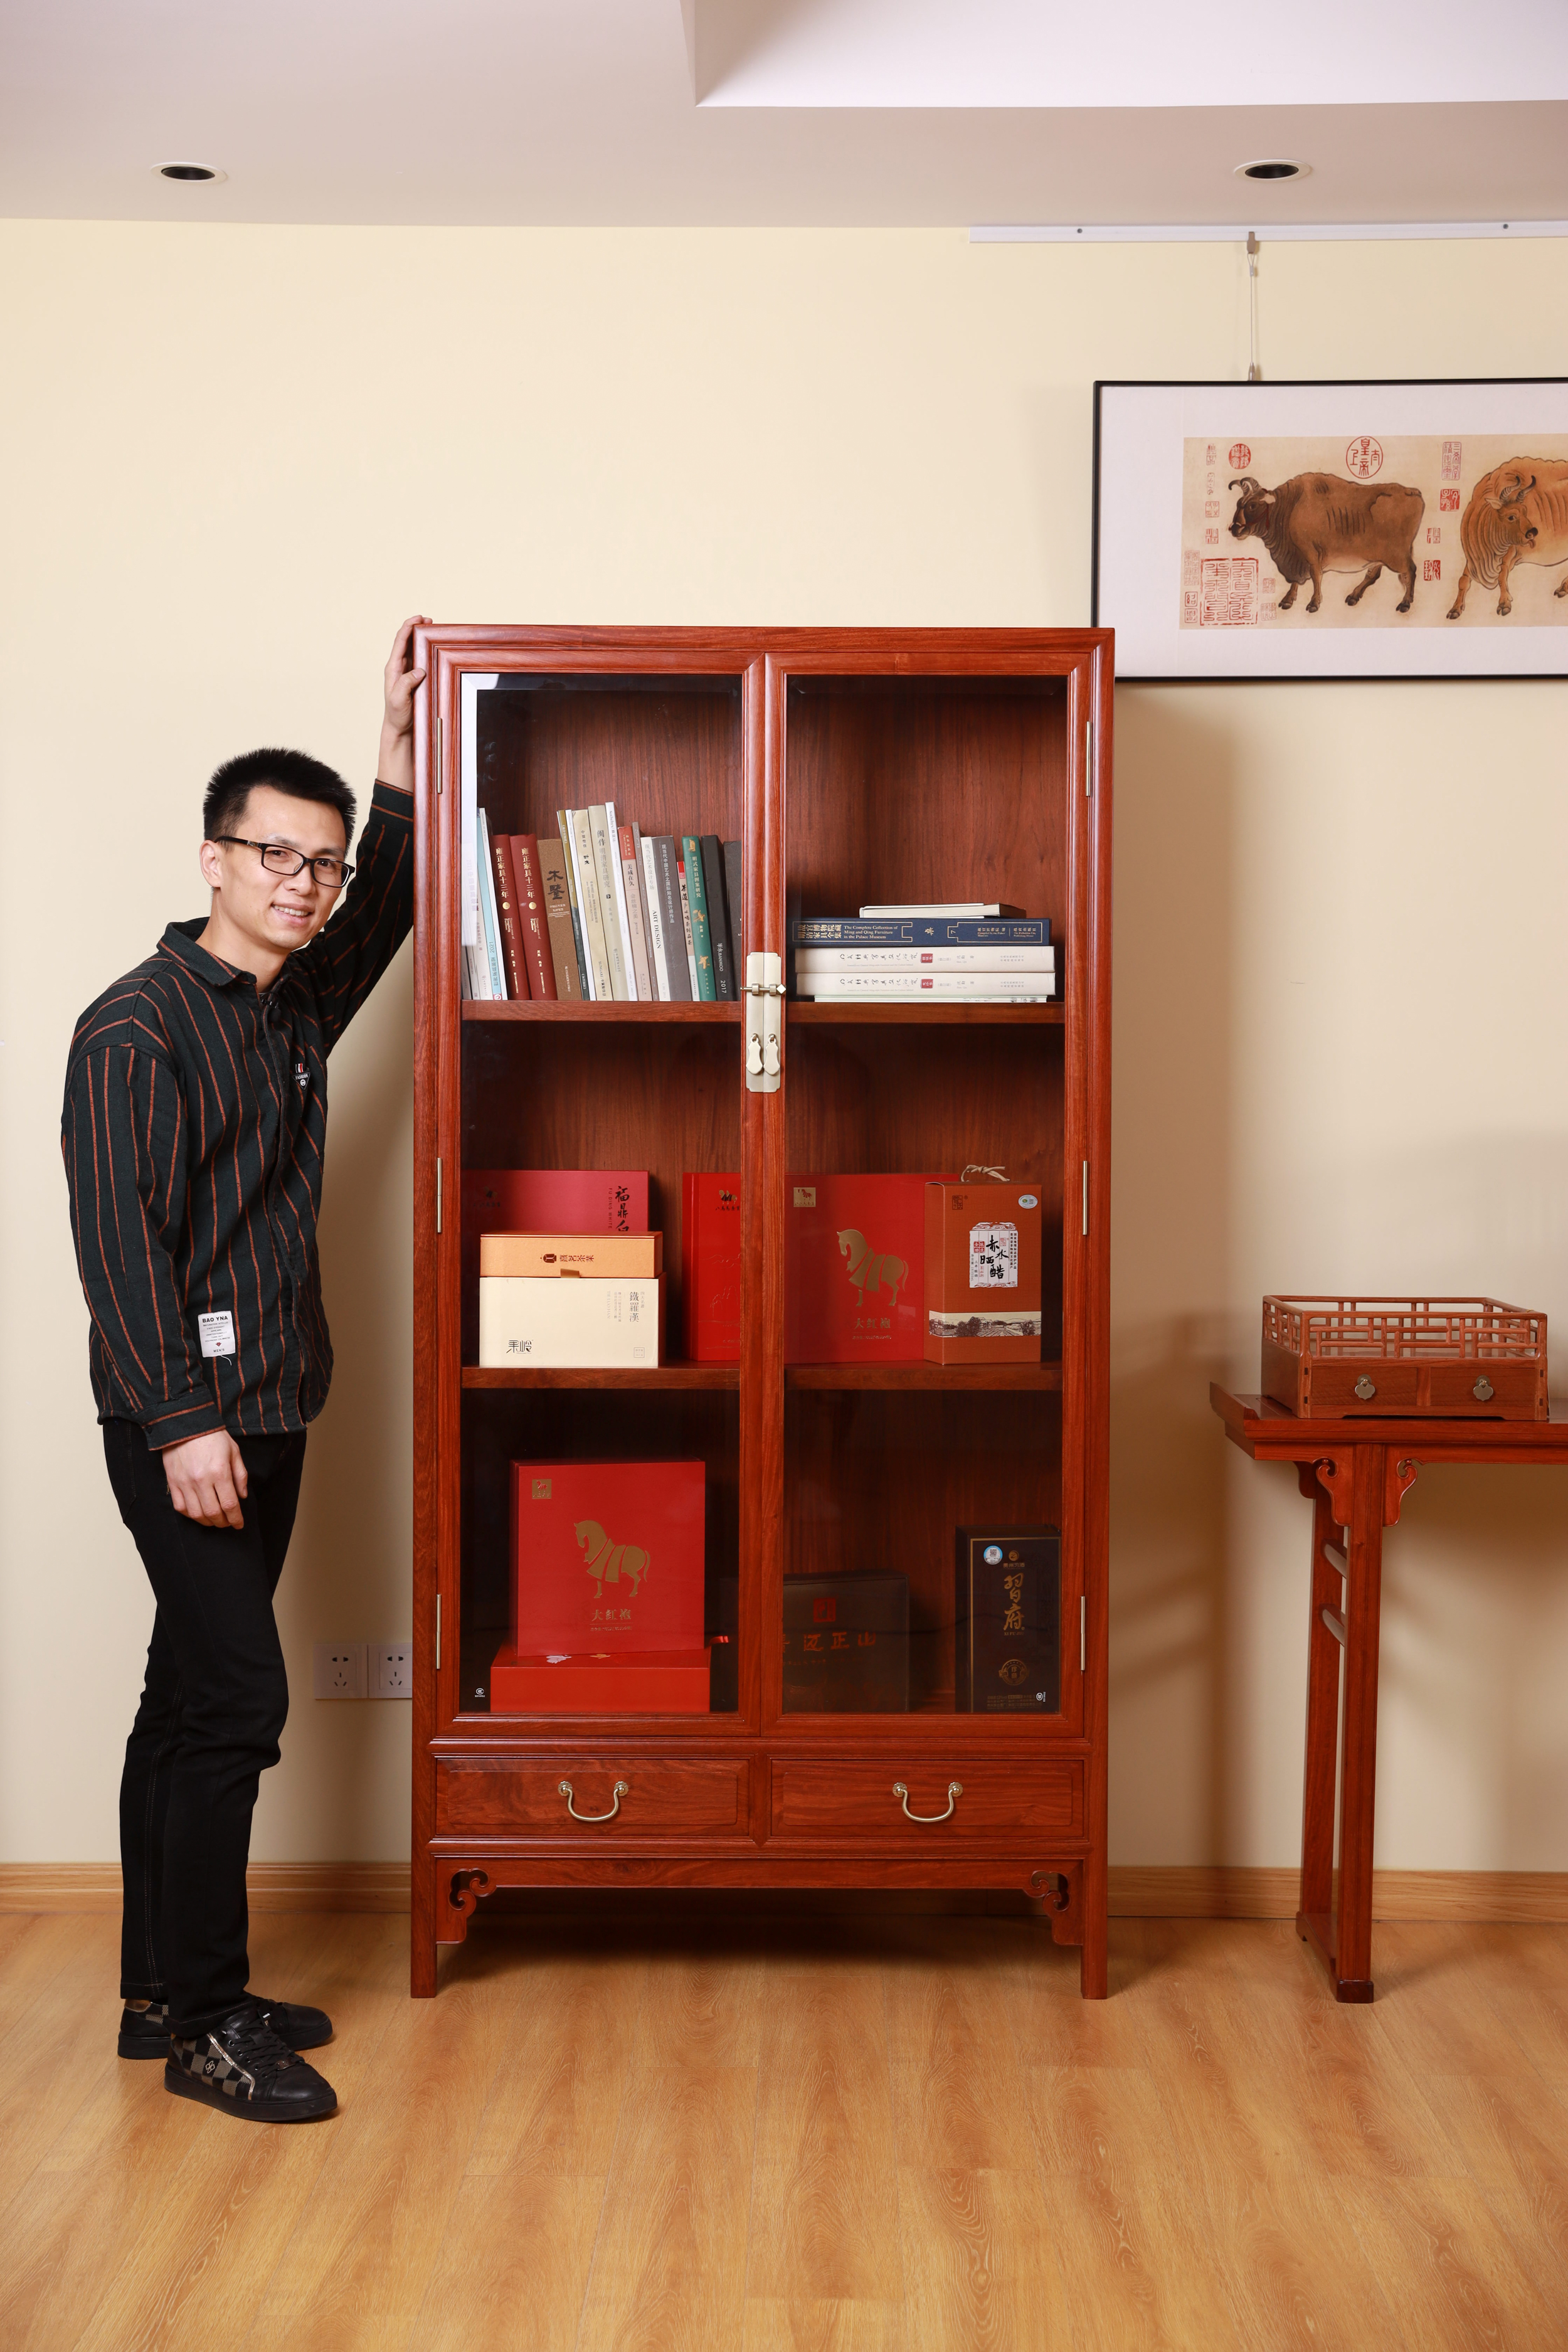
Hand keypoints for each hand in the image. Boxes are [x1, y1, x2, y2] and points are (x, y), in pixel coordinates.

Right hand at [161, 1430, 248, 1529]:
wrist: (185, 1424)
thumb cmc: (213, 1437)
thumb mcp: (234, 1452)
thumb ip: (240, 1475)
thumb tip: (242, 1496)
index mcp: (220, 1472)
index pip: (230, 1504)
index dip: (236, 1518)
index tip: (239, 1524)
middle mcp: (201, 1480)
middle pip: (213, 1513)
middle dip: (223, 1522)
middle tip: (228, 1522)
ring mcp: (185, 1483)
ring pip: (196, 1514)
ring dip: (207, 1521)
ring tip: (214, 1520)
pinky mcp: (173, 1482)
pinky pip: (180, 1507)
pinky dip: (190, 1515)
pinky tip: (198, 1513)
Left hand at [377, 614, 428, 795]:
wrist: (400, 730)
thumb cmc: (398, 716)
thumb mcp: (399, 700)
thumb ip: (406, 683)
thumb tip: (419, 669)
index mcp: (393, 668)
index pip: (400, 642)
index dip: (408, 627)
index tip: (419, 618)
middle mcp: (399, 667)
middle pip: (408, 641)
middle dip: (418, 628)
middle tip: (431, 621)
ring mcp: (407, 673)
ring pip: (415, 649)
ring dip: (424, 639)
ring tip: (436, 631)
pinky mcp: (415, 679)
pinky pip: (421, 660)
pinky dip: (428, 652)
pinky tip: (437, 650)